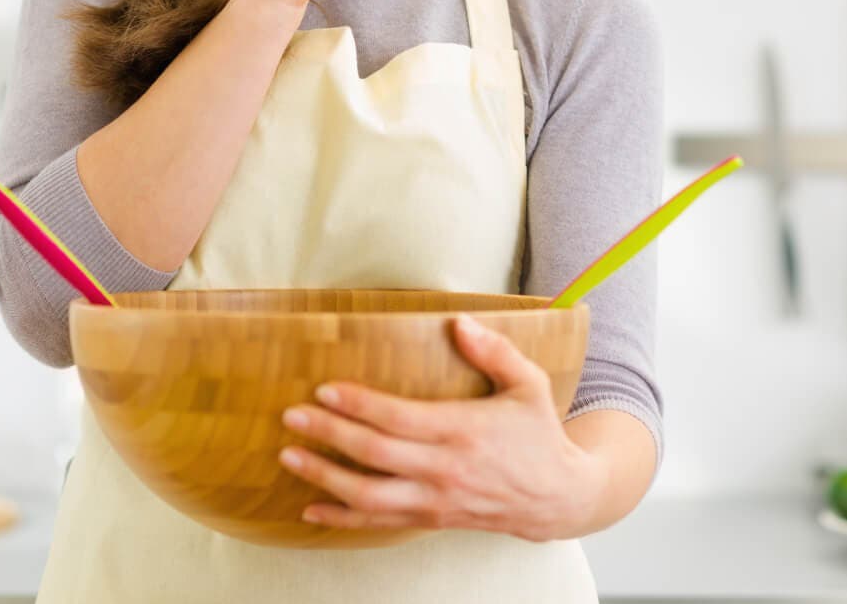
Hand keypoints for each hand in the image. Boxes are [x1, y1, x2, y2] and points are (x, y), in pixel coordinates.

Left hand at [277, 314, 606, 541]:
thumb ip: (494, 351)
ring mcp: (435, 498)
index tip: (324, 390)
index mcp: (463, 430)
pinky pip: (379, 523)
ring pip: (369, 496)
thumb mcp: (528, 384)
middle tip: (291, 418)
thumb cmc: (538, 434)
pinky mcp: (431, 518)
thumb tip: (460, 322)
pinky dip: (342, 518)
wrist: (556, 496)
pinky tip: (312, 509)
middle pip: (374, 455)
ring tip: (290, 457)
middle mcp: (443, 468)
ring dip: (325, 478)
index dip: (358, 405)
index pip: (399, 418)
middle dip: (328, 436)